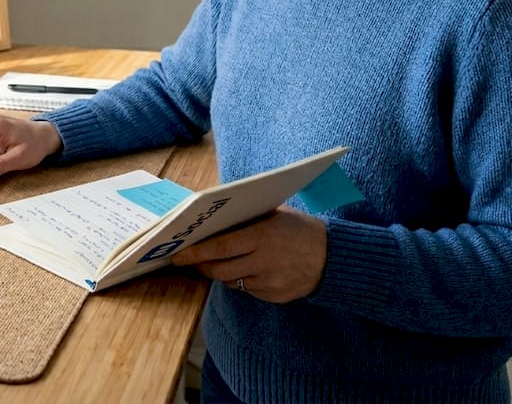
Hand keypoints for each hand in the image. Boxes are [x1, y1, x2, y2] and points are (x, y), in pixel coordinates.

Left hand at [169, 206, 326, 302]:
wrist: (333, 257)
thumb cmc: (300, 229)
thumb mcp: (275, 215)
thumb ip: (246, 219)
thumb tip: (212, 220)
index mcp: (262, 237)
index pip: (220, 248)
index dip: (196, 252)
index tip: (178, 254)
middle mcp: (264, 262)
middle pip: (219, 270)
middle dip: (201, 265)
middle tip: (190, 259)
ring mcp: (269, 283)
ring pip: (231, 282)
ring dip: (219, 273)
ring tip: (213, 263)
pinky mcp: (274, 297)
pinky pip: (248, 291)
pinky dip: (241, 281)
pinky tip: (243, 270)